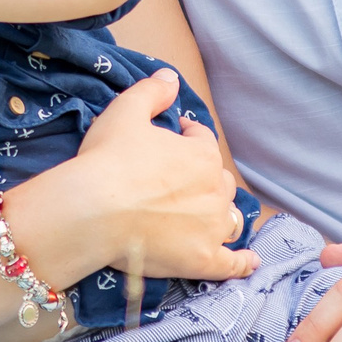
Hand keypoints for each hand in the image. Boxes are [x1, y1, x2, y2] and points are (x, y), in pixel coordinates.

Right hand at [69, 69, 256, 285]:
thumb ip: (152, 91)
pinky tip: (250, 261)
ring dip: (222, 213)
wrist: (91, 211)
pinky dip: (242, 262)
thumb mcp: (125, 111)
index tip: (171, 139)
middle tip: (177, 182)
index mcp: (202, 154)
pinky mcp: (201, 260)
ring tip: (209, 216)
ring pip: (228, 217)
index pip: (203, 140)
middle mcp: (215, 190)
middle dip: (204, 177)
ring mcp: (211, 228)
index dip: (186, 137)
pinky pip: (231, 263)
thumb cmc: (107, 160)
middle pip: (220, 181)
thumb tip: (171, 77)